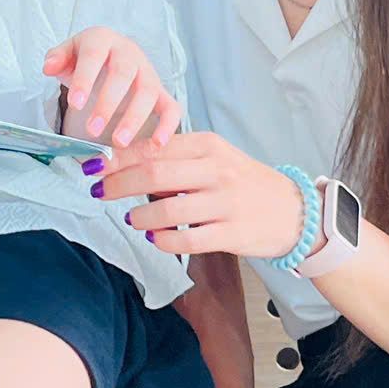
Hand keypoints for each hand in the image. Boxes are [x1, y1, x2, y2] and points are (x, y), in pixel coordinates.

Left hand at [42, 28, 182, 147]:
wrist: (109, 56)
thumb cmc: (84, 59)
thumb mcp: (67, 54)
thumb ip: (56, 58)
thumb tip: (48, 67)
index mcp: (102, 39)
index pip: (93, 56)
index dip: (85, 79)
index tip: (75, 105)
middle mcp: (129, 52)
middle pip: (123, 73)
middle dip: (108, 103)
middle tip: (93, 129)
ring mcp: (148, 71)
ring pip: (148, 91)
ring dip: (134, 118)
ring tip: (119, 143)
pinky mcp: (161, 91)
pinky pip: (171, 106)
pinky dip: (168, 125)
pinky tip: (157, 144)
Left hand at [94, 132, 308, 258]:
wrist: (294, 212)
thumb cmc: (245, 184)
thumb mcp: (215, 159)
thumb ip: (177, 159)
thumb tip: (126, 162)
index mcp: (208, 146)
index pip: (154, 148)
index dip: (118, 158)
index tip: (94, 166)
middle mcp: (216, 170)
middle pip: (154, 173)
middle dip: (117, 183)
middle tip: (98, 191)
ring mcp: (225, 203)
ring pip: (167, 209)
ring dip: (140, 217)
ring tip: (132, 220)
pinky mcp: (231, 234)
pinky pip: (186, 240)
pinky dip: (163, 241)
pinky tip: (155, 239)